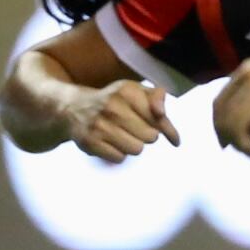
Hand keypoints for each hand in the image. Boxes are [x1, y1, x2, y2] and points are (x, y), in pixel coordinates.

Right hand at [66, 78, 180, 162]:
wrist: (74, 108)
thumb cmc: (114, 101)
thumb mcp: (135, 91)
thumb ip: (157, 99)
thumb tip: (164, 116)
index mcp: (127, 91)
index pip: (159, 118)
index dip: (167, 129)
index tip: (174, 140)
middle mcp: (113, 106)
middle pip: (150, 137)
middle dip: (146, 135)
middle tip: (135, 129)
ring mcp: (100, 125)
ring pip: (136, 149)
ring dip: (133, 146)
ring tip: (122, 136)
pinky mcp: (90, 142)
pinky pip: (119, 158)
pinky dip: (118, 154)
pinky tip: (111, 143)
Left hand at [213, 61, 249, 154]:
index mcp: (247, 68)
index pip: (222, 97)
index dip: (222, 120)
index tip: (229, 138)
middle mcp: (244, 74)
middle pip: (219, 109)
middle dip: (224, 132)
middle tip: (235, 149)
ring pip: (226, 120)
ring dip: (234, 140)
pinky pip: (238, 127)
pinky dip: (242, 142)